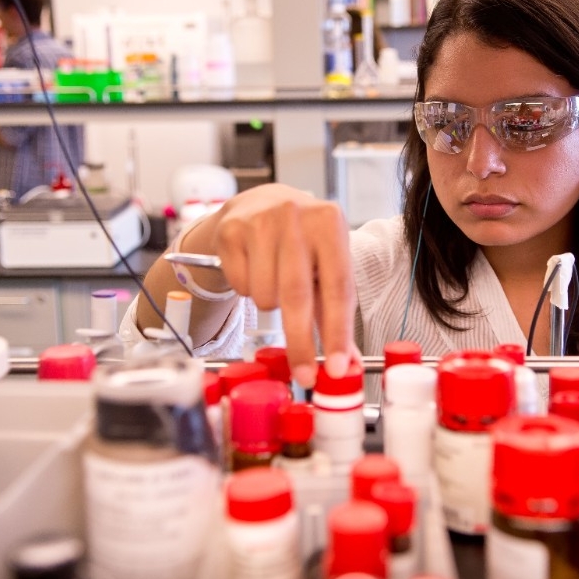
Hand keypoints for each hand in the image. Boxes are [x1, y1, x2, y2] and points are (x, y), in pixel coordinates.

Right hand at [212, 184, 356, 387]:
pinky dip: (249, 290)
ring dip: (271, 306)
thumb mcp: (325, 262)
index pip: (338, 287)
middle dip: (301, 343)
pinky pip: (241, 286)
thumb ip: (335, 311)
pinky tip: (255, 268)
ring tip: (275, 282)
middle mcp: (297, 216)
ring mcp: (262, 220)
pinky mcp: (232, 230)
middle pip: (297, 295)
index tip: (337, 367)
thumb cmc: (300, 240)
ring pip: (266, 296)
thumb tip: (346, 361)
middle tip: (304, 374)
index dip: (338, 332)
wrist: (257, 204)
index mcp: (331, 223)